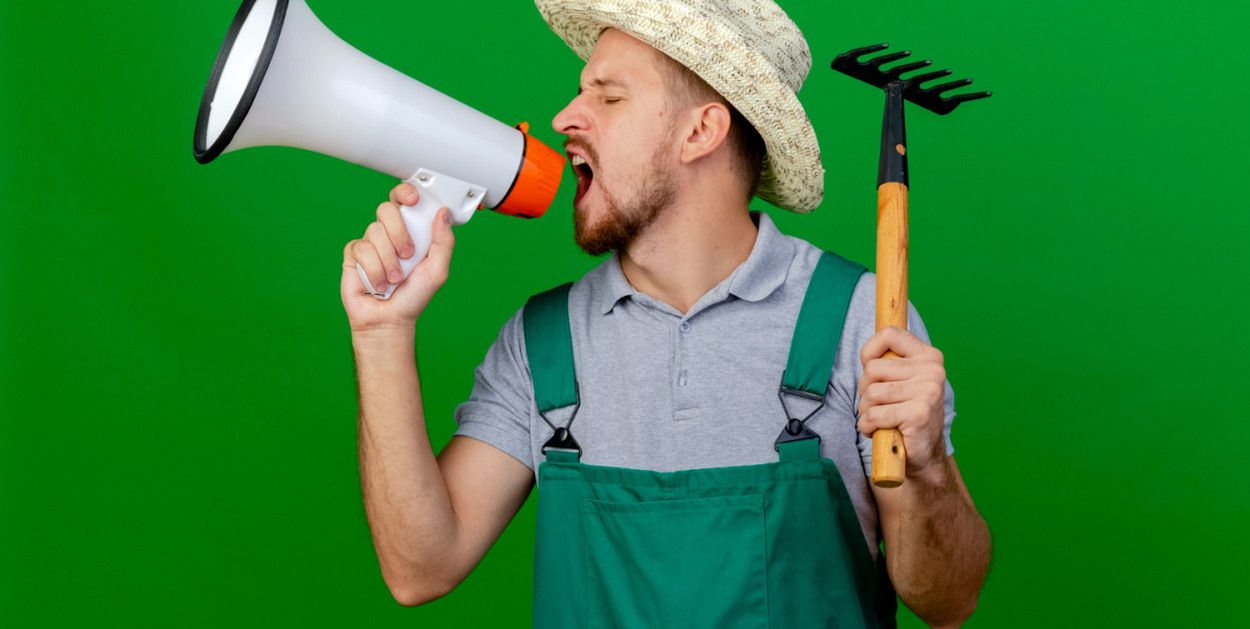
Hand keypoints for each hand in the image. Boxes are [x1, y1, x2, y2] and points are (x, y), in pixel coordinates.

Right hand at [341, 183, 454, 332]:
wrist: (390, 320)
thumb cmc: (414, 296)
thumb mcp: (437, 271)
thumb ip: (443, 242)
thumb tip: (443, 213)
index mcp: (410, 231)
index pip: (403, 200)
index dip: (405, 192)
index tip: (414, 201)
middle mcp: (388, 233)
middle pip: (386, 209)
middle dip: (399, 232)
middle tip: (408, 254)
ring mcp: (370, 242)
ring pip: (375, 232)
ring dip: (389, 261)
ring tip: (395, 279)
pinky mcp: (353, 255)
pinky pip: (361, 249)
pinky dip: (374, 270)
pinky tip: (379, 283)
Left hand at [856, 326, 949, 484]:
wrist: (924, 455)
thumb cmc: (906, 415)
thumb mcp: (901, 381)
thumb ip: (888, 362)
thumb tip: (867, 353)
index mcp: (929, 356)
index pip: (889, 334)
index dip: (869, 351)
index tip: (870, 370)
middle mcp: (932, 370)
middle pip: (872, 369)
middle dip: (865, 391)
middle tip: (879, 406)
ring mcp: (928, 391)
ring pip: (871, 393)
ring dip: (866, 411)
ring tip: (880, 420)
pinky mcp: (919, 414)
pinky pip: (874, 414)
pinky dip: (868, 426)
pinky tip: (879, 431)